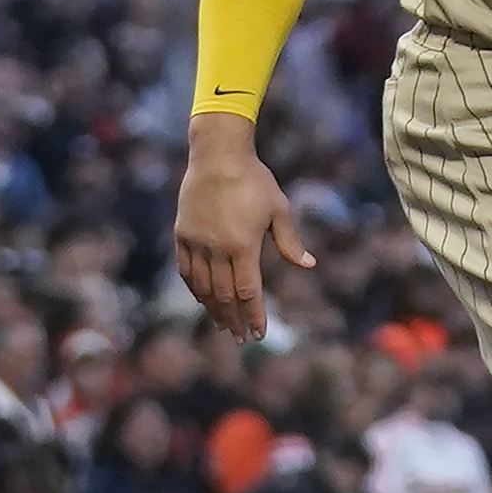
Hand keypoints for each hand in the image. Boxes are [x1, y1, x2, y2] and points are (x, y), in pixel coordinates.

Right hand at [174, 112, 312, 340]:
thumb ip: (290, 241)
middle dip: (233, 319)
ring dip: (212, 309)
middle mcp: (217, 249)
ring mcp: (197, 242)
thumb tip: (308, 265)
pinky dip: (194, 288)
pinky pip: (186, 269)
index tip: (258, 333)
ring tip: (221, 324)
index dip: (253, 315)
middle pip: (224, 295)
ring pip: (203, 287)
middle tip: (239, 338)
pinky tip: (201, 298)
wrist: (217, 155)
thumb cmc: (254, 180)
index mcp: (243, 245)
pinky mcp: (182, 234)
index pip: (248, 292)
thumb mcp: (279, 208)